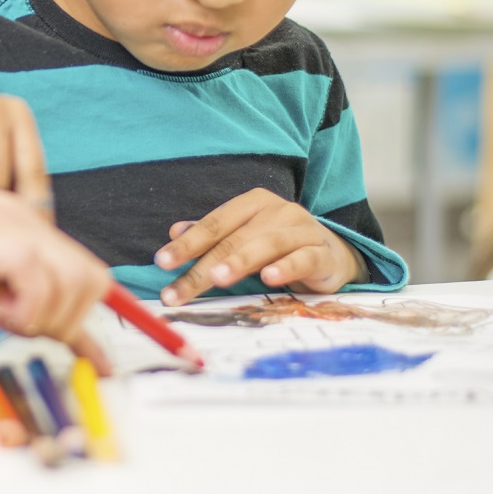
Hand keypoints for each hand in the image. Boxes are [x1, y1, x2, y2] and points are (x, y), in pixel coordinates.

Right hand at [0, 143, 111, 372]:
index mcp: (12, 225)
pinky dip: (27, 308)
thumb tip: (24, 324)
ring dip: (47, 317)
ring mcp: (7, 223)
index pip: (78, 273)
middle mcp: (19, 219)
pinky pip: (41, 279)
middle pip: (93, 280)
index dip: (91, 322)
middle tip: (19, 330)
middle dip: (70, 323)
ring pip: (79, 281)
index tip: (93, 360)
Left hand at [152, 189, 362, 306]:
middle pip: (233, 239)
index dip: (187, 244)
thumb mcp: (244, 237)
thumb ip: (213, 235)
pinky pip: (302, 258)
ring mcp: (302, 229)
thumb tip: (175, 231)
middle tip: (178, 290)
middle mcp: (277, 211)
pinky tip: (269, 278)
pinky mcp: (322, 253)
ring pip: (266, 246)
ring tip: (218, 278)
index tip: (161, 263)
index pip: (214, 223)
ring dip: (240, 262)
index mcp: (253, 203)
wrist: (331, 253)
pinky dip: (286, 267)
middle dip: (202, 267)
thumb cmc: (279, 246)